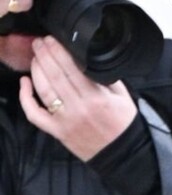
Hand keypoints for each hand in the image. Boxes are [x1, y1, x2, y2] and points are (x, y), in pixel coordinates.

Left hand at [19, 38, 137, 160]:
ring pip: (43, 90)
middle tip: (39, 42)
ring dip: (36, 69)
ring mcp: (65, 121)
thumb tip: (86, 57)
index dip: (57, 51)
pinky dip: (25, 98)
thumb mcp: (122, 95)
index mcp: (96, 98)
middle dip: (44, 55)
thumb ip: (104, 76)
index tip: (51, 39)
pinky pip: (35, 114)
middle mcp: (78, 108)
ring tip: (35, 57)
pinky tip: (24, 82)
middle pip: (54, 75)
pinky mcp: (57, 132)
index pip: (71, 68)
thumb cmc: (123, 123)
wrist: (124, 154)